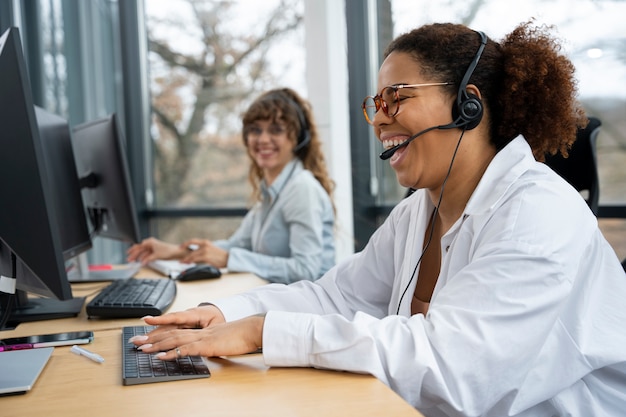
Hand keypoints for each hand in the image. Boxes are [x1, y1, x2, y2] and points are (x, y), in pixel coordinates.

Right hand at [126, 237, 185, 264]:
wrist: (176, 252)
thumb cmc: (168, 251)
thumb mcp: (156, 255)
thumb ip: (148, 259)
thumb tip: (142, 262)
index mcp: (150, 242)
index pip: (138, 246)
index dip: (132, 250)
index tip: (128, 253)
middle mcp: (151, 244)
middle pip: (140, 249)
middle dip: (135, 255)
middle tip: (129, 260)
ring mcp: (153, 248)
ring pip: (144, 253)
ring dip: (139, 257)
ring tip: (135, 262)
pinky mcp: (156, 252)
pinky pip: (148, 255)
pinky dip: (145, 258)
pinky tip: (142, 262)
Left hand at [129, 307, 263, 359]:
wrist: (252, 330)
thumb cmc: (241, 336)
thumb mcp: (222, 340)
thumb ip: (210, 344)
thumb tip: (203, 350)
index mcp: (202, 330)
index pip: (177, 329)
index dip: (160, 331)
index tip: (146, 334)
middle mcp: (199, 331)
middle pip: (171, 333)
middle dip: (151, 338)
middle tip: (135, 341)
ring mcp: (202, 337)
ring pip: (174, 339)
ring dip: (156, 345)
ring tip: (142, 349)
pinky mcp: (207, 345)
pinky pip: (186, 349)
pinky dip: (172, 353)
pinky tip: (161, 357)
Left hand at [180, 238, 228, 267]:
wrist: (228, 258)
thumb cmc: (220, 255)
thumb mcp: (210, 249)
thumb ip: (202, 250)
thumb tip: (195, 255)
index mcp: (205, 242)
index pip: (192, 241)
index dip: (185, 244)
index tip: (180, 247)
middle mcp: (204, 245)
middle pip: (191, 250)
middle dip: (184, 256)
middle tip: (180, 260)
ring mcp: (205, 251)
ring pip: (192, 255)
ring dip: (186, 260)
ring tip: (182, 263)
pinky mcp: (206, 257)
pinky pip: (196, 259)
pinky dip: (191, 262)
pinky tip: (188, 264)